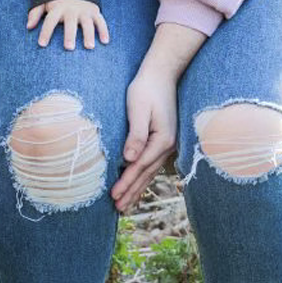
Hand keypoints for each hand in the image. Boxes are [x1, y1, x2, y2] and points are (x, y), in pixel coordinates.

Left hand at [27, 0, 109, 49]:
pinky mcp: (94, 11)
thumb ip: (35, 13)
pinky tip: (105, 42)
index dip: (45, 32)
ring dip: (89, 35)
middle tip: (68, 48)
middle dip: (69, 35)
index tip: (42, 44)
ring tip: (89, 47)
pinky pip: (101, 21)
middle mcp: (71, 9)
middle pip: (70, 23)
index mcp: (58, 8)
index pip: (50, 20)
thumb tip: (28, 26)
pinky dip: (104, 30)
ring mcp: (84, 10)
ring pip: (87, 23)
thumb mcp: (44, 2)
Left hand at [112, 66, 177, 210]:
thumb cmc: (147, 88)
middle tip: (118, 209)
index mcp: (162, 139)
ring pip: (150, 172)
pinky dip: (143, 176)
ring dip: (137, 188)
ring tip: (125, 204)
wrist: (162, 73)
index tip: (113, 196)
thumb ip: (136, 135)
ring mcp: (168, 144)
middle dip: (132, 192)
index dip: (126, 183)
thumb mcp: (138, 109)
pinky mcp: (164, 140)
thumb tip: (130, 159)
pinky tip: (137, 184)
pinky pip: (152, 164)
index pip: (140, 167)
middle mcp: (168, 145)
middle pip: (147, 174)